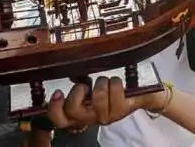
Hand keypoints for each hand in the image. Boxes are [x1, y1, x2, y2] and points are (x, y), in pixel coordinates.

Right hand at [46, 76, 161, 128]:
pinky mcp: (121, 110)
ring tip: (106, 82)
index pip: (60, 120)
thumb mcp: (93, 90)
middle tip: (86, 86)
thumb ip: (80, 84)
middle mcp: (92, 118)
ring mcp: (106, 116)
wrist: (140, 96)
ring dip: (101, 83)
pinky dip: (116, 82)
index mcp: (81, 115)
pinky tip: (117, 84)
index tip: (58, 93)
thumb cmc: (112, 93)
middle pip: (73, 110)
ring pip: (96, 97)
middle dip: (78, 91)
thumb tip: (71, 74)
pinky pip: (115, 91)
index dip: (54, 109)